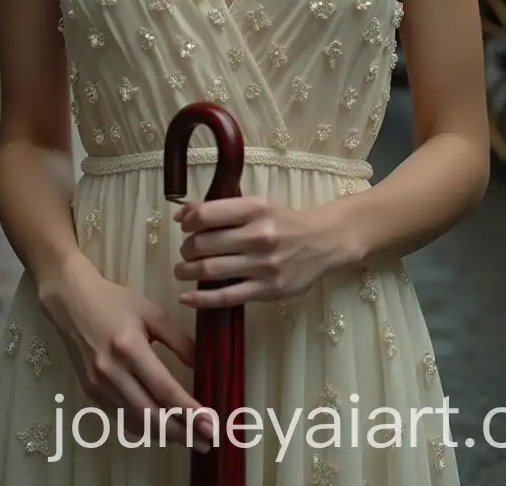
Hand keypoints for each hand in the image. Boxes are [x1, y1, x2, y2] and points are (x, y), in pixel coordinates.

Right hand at [38, 257, 213, 451]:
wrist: (72, 302)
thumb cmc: (115, 301)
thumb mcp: (152, 313)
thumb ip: (179, 340)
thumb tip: (201, 365)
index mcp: (129, 348)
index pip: (165, 389)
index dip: (190, 410)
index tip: (211, 424)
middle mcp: (112, 372)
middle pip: (151, 415)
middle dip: (182, 432)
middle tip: (207, 442)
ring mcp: (99, 386)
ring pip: (136, 423)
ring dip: (165, 435)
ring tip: (190, 438)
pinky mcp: (92, 393)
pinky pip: (121, 419)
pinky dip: (144, 428)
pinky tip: (161, 429)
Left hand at [173, 196, 344, 308]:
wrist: (324, 242)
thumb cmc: (284, 222)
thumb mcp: (257, 205)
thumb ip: (222, 208)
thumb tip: (182, 215)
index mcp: (255, 208)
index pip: (207, 215)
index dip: (187, 222)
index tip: (183, 227)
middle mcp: (259, 235)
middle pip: (204, 244)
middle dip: (186, 249)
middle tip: (185, 252)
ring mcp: (263, 265)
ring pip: (211, 270)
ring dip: (187, 272)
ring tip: (182, 271)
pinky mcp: (268, 290)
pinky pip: (226, 297)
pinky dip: (201, 299)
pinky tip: (186, 298)